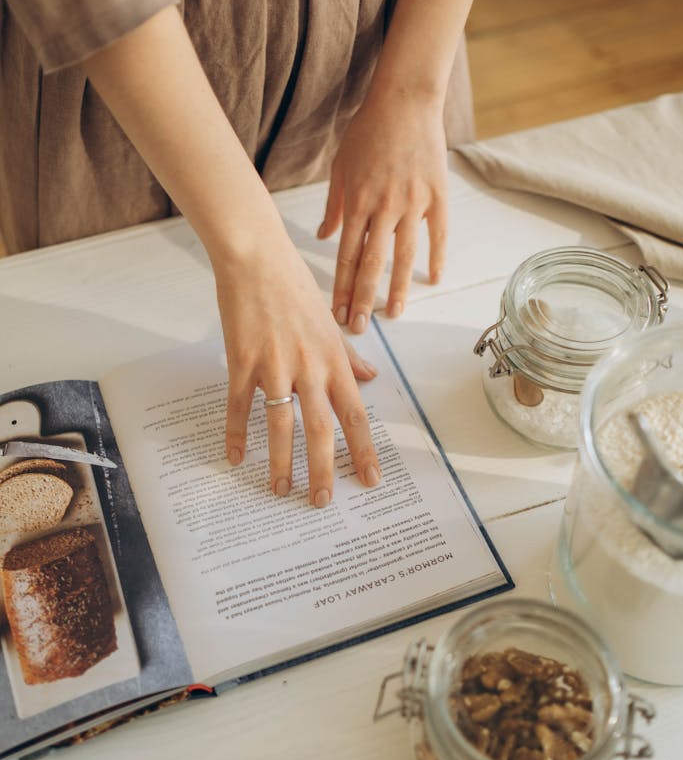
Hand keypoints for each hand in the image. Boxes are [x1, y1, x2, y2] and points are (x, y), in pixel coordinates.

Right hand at [212, 224, 380, 505]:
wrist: (256, 258)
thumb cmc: (294, 285)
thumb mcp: (330, 322)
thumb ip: (348, 354)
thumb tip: (370, 375)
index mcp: (333, 360)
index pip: (355, 414)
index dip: (364, 450)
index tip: (370, 480)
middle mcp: (308, 367)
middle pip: (320, 428)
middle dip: (323, 469)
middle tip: (321, 501)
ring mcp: (274, 366)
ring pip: (281, 425)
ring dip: (281, 461)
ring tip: (280, 489)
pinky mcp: (242, 362)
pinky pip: (240, 406)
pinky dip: (236, 434)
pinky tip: (235, 458)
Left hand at [317, 89, 448, 332]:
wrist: (405, 101)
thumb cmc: (368, 132)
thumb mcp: (341, 168)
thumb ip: (335, 207)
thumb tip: (325, 237)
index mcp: (358, 202)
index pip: (346, 256)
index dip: (342, 289)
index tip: (338, 314)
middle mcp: (384, 207)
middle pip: (372, 263)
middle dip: (364, 299)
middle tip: (360, 327)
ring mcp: (413, 202)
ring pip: (403, 255)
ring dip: (398, 288)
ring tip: (394, 314)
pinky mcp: (437, 195)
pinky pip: (438, 234)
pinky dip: (436, 257)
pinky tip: (433, 280)